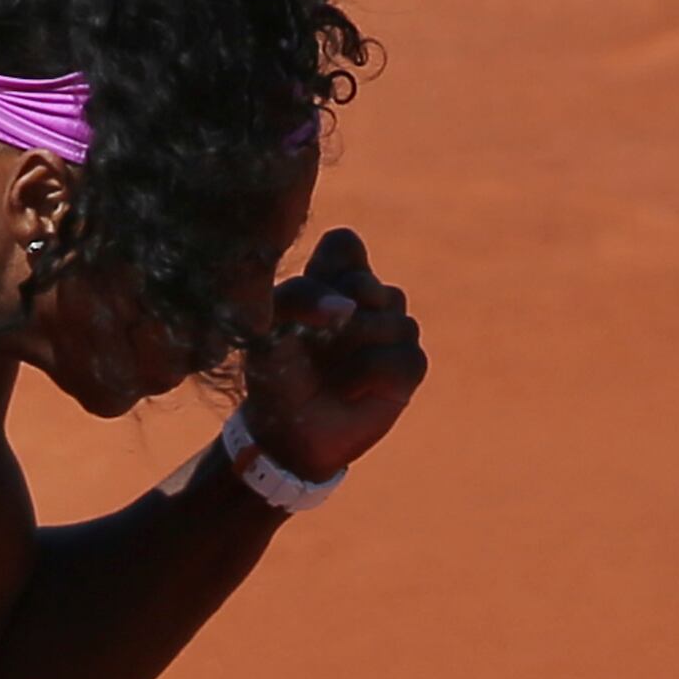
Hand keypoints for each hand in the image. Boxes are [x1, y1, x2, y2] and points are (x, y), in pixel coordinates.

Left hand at [237, 229, 426, 486]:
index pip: (346, 244)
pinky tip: (350, 390)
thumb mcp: (269, 329)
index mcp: (332, 279)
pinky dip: (370, 376)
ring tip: (331, 374)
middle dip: (335, 322)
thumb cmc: (276, 375)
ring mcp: (394, 330)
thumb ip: (298, 298)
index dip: (329, 271)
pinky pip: (404, 358)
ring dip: (352, 353)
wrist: (288, 434)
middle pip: (367, 286)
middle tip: (315, 349)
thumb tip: (347, 308)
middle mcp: (368, 299)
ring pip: (392, 322)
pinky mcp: (409, 367)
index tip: (306, 305)